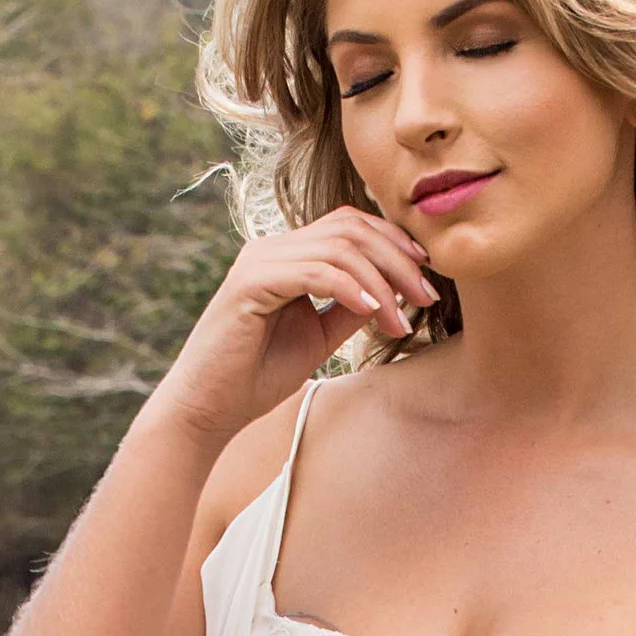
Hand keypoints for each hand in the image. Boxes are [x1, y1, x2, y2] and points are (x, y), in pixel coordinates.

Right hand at [152, 210, 437, 448]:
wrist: (207, 409)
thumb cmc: (256, 378)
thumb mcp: (318, 338)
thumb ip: (349, 310)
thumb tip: (392, 292)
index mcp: (287, 255)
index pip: (349, 226)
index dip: (393, 245)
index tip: (426, 279)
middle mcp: (272, 247)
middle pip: (350, 227)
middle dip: (397, 259)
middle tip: (428, 296)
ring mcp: (259, 260)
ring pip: (338, 248)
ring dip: (381, 282)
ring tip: (402, 318)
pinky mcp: (251, 283)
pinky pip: (315, 272)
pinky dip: (351, 290)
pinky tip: (373, 314)